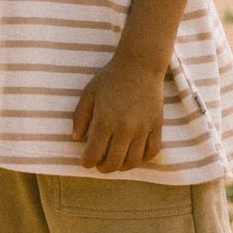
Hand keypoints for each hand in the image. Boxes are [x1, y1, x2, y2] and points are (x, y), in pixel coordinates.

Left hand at [71, 52, 164, 172]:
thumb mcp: (89, 94)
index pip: (94, 154)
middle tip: (100, 164)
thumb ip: (80, 117)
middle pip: (113, 163)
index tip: (86, 161)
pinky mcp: (156, 126)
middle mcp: (124, 128)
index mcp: (104, 121)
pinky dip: (143, 158)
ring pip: (133, 161)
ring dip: (122, 167)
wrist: (140, 64)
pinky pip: (152, 152)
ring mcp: (142, 128)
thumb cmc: (111, 77)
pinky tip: (135, 154)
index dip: (87, 162)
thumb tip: (76, 138)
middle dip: (103, 168)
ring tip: (116, 161)